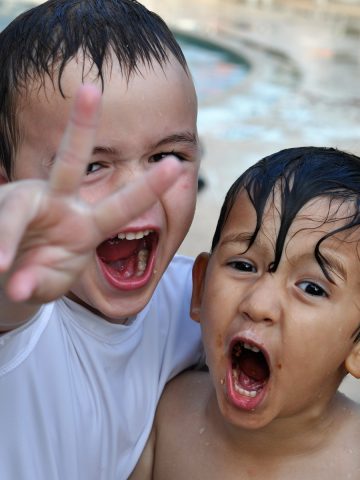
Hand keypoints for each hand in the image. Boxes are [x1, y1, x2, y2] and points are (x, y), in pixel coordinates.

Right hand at [0, 84, 182, 303]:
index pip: (122, 205)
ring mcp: (27, 202)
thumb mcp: (47, 284)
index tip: (175, 164)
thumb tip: (19, 286)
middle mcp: (60, 204)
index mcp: (88, 225)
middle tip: (91, 89)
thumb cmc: (38, 274)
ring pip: (17, 206)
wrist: (7, 275)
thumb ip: (39, 284)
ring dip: (7, 232)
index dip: (147, 188)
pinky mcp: (1, 208)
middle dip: (81, 127)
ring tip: (3, 265)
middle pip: (71, 161)